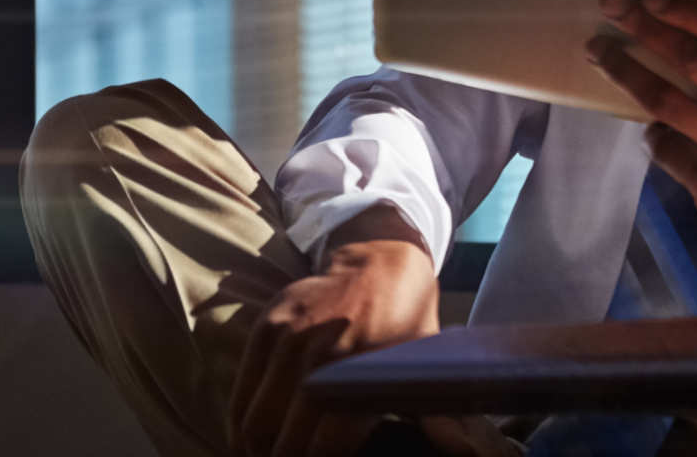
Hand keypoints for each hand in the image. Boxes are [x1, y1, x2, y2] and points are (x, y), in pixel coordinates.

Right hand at [229, 205, 439, 455]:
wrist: (380, 260)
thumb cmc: (408, 323)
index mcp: (361, 372)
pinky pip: (241, 389)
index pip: (321, 448)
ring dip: (255, 450)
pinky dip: (240, 422)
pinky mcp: (267, 325)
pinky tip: (250, 440)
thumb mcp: (427, 363)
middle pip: (282, 441)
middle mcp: (319, 356)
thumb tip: (456, 448)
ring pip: (254, 420)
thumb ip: (436, 412)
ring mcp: (288, 338)